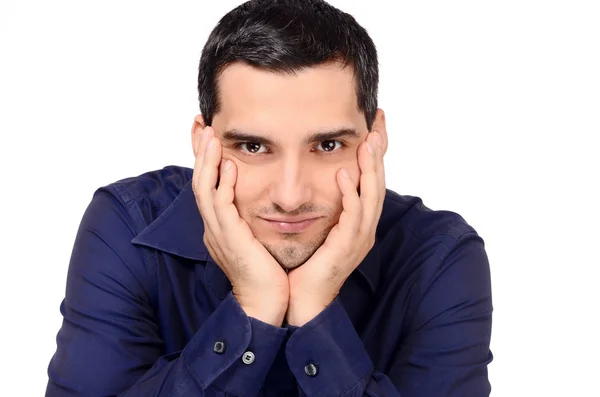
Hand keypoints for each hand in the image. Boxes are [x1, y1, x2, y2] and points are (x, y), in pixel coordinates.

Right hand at [192, 126, 288, 325]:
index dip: (205, 159)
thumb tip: (256, 198)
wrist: (265, 302)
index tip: (207, 134)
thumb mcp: (255, 237)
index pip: (207, 184)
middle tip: (200, 124)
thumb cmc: (265, 272)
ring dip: (206, 162)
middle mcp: (213, 226)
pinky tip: (228, 166)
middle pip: (198, 181)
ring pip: (204, 190)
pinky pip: (221, 207)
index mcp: (219, 225)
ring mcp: (217, 232)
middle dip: (199, 153)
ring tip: (210, 136)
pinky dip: (222, 185)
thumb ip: (249, 216)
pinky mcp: (229, 239)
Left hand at [286, 130, 385, 325]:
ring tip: (368, 141)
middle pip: (378, 183)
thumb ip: (323, 203)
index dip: (374, 153)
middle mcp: (364, 227)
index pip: (371, 180)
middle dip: (379, 152)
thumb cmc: (306, 263)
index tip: (373, 124)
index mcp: (358, 222)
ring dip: (370, 168)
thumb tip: (316, 177)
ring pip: (372, 196)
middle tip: (378, 122)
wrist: (302, 298)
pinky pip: (353, 217)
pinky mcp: (347, 248)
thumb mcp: (319, 226)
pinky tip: (345, 174)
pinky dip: (351, 194)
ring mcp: (359, 238)